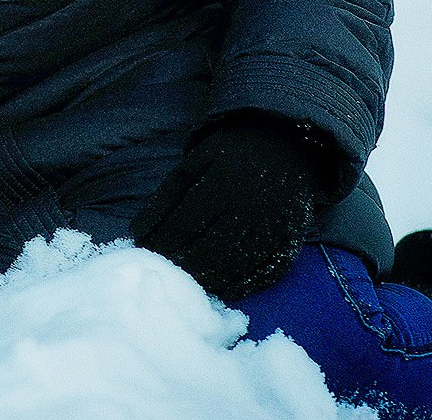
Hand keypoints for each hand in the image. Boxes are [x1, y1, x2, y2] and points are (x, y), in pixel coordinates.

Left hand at [131, 112, 338, 301]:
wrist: (288, 141)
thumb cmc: (234, 151)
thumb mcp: (197, 159)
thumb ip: (169, 193)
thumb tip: (139, 229)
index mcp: (224, 182)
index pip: (186, 221)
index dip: (163, 240)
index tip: (145, 250)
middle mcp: (251, 207)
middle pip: (210, 248)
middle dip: (183, 263)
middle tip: (166, 270)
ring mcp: (276, 226)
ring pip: (237, 264)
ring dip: (210, 278)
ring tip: (189, 282)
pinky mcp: (293, 239)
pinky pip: (269, 271)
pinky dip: (245, 285)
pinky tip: (225, 289)